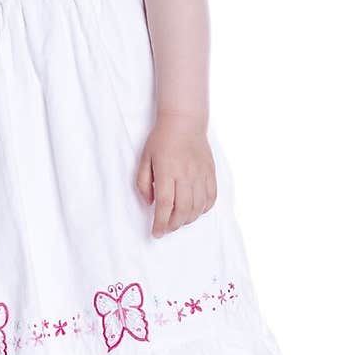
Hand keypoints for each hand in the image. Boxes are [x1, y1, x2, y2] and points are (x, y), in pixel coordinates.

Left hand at [135, 113, 217, 237]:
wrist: (184, 121)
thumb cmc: (161, 140)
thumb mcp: (144, 159)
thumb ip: (143, 183)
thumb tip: (149, 203)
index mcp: (167, 172)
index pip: (164, 204)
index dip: (160, 222)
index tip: (156, 233)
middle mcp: (186, 175)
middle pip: (183, 209)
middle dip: (174, 224)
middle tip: (166, 228)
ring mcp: (200, 174)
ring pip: (198, 207)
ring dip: (188, 219)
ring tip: (179, 220)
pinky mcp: (210, 173)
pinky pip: (211, 197)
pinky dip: (204, 209)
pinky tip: (195, 210)